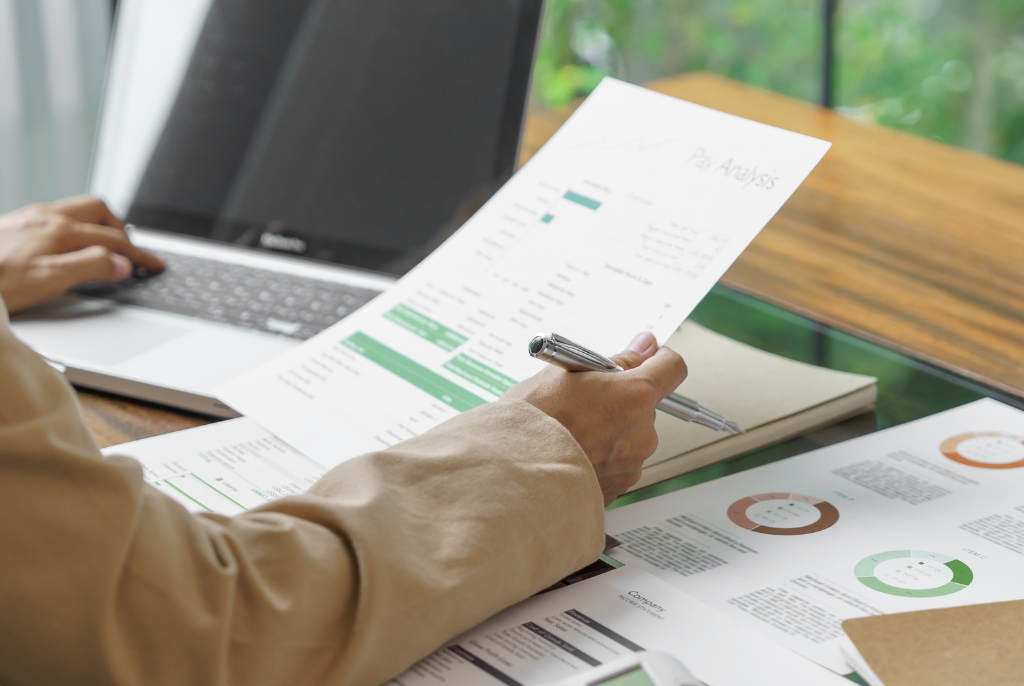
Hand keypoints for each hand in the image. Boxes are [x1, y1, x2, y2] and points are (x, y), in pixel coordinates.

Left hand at [0, 195, 163, 313]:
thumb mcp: (50, 280)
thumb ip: (90, 268)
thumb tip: (121, 264)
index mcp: (60, 230)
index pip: (112, 239)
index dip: (137, 254)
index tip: (152, 264)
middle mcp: (46, 217)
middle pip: (98, 210)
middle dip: (120, 227)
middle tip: (130, 248)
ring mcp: (29, 217)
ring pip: (77, 209)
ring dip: (98, 223)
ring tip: (105, 242)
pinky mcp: (16, 223)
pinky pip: (57, 214)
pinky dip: (76, 225)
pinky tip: (69, 241)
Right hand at [505, 331, 686, 504]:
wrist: (509, 472)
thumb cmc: (532, 419)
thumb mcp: (567, 373)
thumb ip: (616, 360)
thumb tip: (645, 345)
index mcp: (635, 395)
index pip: (672, 367)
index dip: (658, 359)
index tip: (642, 357)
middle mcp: (642, 432)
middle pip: (646, 405)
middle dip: (621, 400)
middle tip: (582, 399)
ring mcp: (631, 464)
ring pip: (630, 436)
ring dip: (610, 430)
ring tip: (569, 430)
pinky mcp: (618, 489)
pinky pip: (616, 463)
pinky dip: (600, 457)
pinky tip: (570, 453)